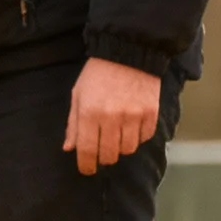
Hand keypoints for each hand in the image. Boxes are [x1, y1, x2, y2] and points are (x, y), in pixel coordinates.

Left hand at [63, 58, 161, 174]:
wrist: (128, 51)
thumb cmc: (98, 73)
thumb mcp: (78, 94)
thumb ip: (73, 123)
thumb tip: (70, 148)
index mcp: (90, 113)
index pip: (88, 151)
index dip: (87, 165)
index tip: (87, 169)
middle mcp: (112, 117)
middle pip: (109, 155)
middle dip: (104, 158)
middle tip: (103, 151)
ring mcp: (133, 116)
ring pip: (128, 149)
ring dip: (121, 147)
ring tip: (117, 135)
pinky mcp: (150, 112)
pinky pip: (144, 137)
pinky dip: (138, 136)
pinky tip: (132, 125)